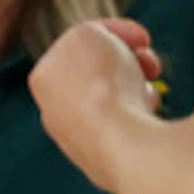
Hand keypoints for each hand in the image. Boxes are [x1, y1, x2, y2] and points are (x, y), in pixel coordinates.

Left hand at [30, 18, 164, 192]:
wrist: (121, 142)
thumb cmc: (101, 82)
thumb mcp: (90, 32)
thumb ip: (92, 33)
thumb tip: (104, 47)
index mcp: (42, 79)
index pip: (81, 45)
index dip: (115, 33)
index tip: (143, 37)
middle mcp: (55, 112)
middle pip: (102, 73)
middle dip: (130, 61)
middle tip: (150, 62)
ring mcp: (80, 140)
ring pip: (120, 99)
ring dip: (139, 87)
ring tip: (147, 93)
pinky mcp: (107, 160)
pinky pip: (131, 126)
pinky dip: (143, 115)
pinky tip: (148, 117)